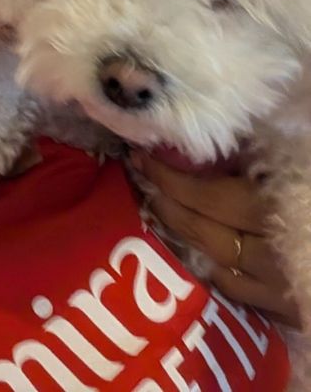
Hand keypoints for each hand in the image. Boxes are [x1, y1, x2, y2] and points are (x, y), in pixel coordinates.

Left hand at [129, 150, 300, 329]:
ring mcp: (281, 286)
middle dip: (166, 200)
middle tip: (139, 172)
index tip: (144, 152)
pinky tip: (196, 247)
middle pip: (204, 228)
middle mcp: (273, 251)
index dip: (173, 175)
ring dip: (179, 232)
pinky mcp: (292, 307)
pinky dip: (212, 266)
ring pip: (215, 261)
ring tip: (156, 204)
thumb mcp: (302, 158)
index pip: (208, 195)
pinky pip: (239, 291)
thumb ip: (268, 148)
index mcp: (281, 207)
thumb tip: (225, 128)